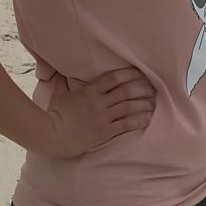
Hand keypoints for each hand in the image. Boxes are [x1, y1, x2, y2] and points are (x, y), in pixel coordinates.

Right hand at [41, 67, 155, 158]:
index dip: (128, 73)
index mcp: (89, 91)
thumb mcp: (58, 94)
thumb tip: (59, 70)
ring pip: (129, 107)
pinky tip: (147, 119)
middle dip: (141, 88)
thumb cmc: (54, 114)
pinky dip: (138, 121)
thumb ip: (62, 81)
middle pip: (126, 91)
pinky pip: (126, 125)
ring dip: (143, 104)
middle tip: (152, 87)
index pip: (113, 78)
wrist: (51, 136)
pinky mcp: (105, 132)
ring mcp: (102, 118)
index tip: (140, 72)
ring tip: (153, 102)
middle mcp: (98, 102)